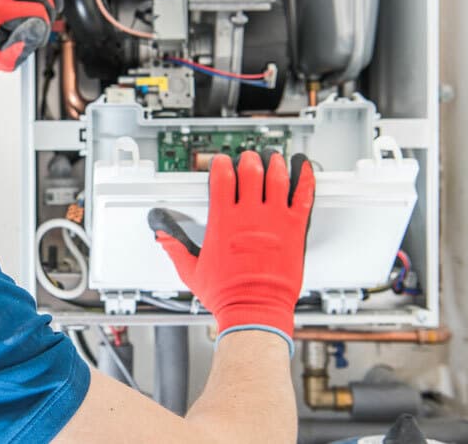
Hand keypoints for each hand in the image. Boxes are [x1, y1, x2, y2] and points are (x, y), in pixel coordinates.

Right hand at [148, 151, 314, 352]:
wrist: (254, 310)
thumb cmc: (226, 295)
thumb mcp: (191, 271)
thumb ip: (175, 249)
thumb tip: (162, 237)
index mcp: (223, 221)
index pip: (222, 178)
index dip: (220, 164)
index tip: (221, 162)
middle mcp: (249, 216)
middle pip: (250, 171)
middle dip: (248, 159)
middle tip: (248, 158)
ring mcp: (274, 220)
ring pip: (277, 178)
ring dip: (274, 163)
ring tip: (273, 158)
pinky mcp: (294, 229)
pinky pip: (303, 196)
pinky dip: (304, 179)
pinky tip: (303, 169)